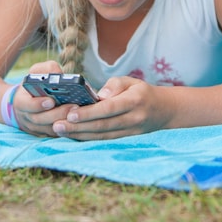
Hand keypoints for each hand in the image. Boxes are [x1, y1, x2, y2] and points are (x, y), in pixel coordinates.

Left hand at [16, 71, 173, 139]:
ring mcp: (130, 132)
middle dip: (78, 126)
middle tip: (56, 124)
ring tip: (59, 131)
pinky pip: (104, 140)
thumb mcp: (132, 81)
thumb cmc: (142, 92)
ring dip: (79, 135)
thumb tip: (99, 94)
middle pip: (102, 125)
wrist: (164, 111)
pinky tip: (72, 136)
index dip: (89, 112)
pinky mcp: (126, 139)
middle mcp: (133, 119)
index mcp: (135, 101)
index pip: (109, 108)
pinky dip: (88, 139)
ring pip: (101, 135)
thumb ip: (116, 84)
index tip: (71, 113)